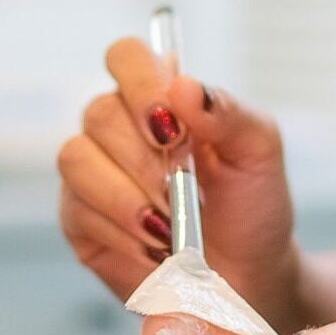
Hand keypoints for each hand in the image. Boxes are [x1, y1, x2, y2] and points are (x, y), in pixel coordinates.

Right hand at [57, 37, 302, 326]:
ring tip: (170, 228)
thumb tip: (183, 85)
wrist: (250, 277)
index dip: (141, 84)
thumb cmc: (253, 209)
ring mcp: (93, 174)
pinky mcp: (80, 222)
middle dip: (144, 158)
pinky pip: (78, 212)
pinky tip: (157, 250)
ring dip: (127, 197)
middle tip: (182, 190)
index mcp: (161, 99)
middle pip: (99, 112)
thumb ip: (229, 113)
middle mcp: (119, 129)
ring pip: (76, 159)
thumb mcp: (259, 154)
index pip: (127, 57)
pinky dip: (122, 233)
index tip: (174, 128)